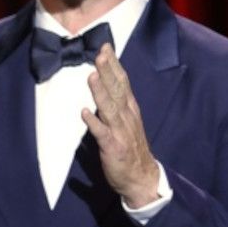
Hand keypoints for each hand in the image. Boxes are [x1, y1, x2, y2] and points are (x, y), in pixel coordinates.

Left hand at [81, 44, 160, 208]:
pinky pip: (102, 134)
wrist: (143, 178)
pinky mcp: (113, 147)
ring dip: (101, 92)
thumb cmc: (131, 149)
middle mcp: (127, 117)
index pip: (123, 82)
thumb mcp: (127, 122)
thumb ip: (116, 104)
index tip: (106, 47)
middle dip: (108, 71)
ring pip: (110, 108)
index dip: (114, 65)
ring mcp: (120, 132)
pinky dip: (94, 123)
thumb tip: (103, 84)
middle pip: (117, 90)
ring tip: (92, 75)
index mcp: (130, 110)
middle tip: (101, 52)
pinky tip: (84, 112)